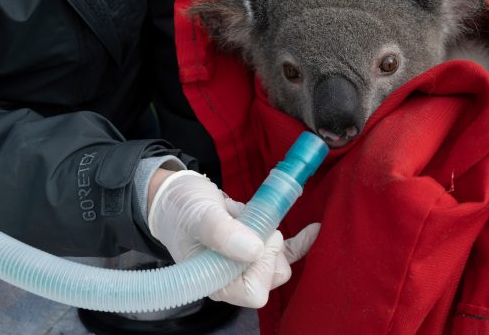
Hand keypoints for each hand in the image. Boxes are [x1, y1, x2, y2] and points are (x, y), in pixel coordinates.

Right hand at [147, 169, 319, 306]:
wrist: (174, 196)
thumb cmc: (180, 209)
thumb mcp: (199, 217)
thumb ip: (223, 234)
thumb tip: (254, 251)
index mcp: (215, 282)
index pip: (254, 292)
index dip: (261, 266)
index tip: (252, 238)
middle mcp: (232, 278)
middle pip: (272, 277)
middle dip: (270, 248)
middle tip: (250, 223)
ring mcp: (245, 263)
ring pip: (280, 264)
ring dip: (275, 239)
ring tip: (253, 218)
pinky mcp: (256, 247)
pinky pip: (287, 252)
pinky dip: (301, 242)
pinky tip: (313, 230)